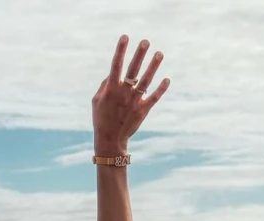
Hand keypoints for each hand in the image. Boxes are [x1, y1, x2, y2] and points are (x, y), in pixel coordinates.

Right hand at [92, 35, 169, 153]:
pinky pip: (153, 98)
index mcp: (111, 89)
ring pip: (146, 81)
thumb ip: (105, 85)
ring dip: (153, 67)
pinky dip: (160, 89)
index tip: (125, 37)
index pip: (116, 66)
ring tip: (159, 54)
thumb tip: (113, 73)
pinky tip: (167, 79)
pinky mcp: (142, 110)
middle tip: (146, 41)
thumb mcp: (96, 101)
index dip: (120, 51)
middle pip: (133, 70)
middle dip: (139, 55)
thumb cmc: (101, 119)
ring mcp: (134, 102)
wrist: (110, 140)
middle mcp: (123, 93)